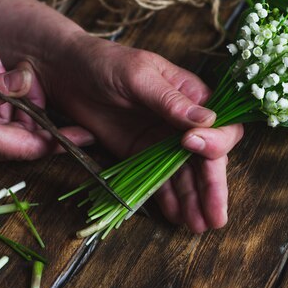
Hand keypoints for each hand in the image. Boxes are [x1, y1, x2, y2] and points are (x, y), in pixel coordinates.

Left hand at [37, 34, 243, 232]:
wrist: (66, 70)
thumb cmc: (106, 62)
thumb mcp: (139, 76)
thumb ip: (171, 101)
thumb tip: (207, 121)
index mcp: (192, 96)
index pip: (221, 125)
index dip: (215, 142)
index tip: (192, 146)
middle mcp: (183, 122)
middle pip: (207, 158)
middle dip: (212, 187)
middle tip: (215, 217)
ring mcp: (162, 140)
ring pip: (186, 174)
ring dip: (193, 200)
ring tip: (196, 226)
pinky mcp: (141, 154)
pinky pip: (160, 179)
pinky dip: (169, 198)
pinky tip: (176, 215)